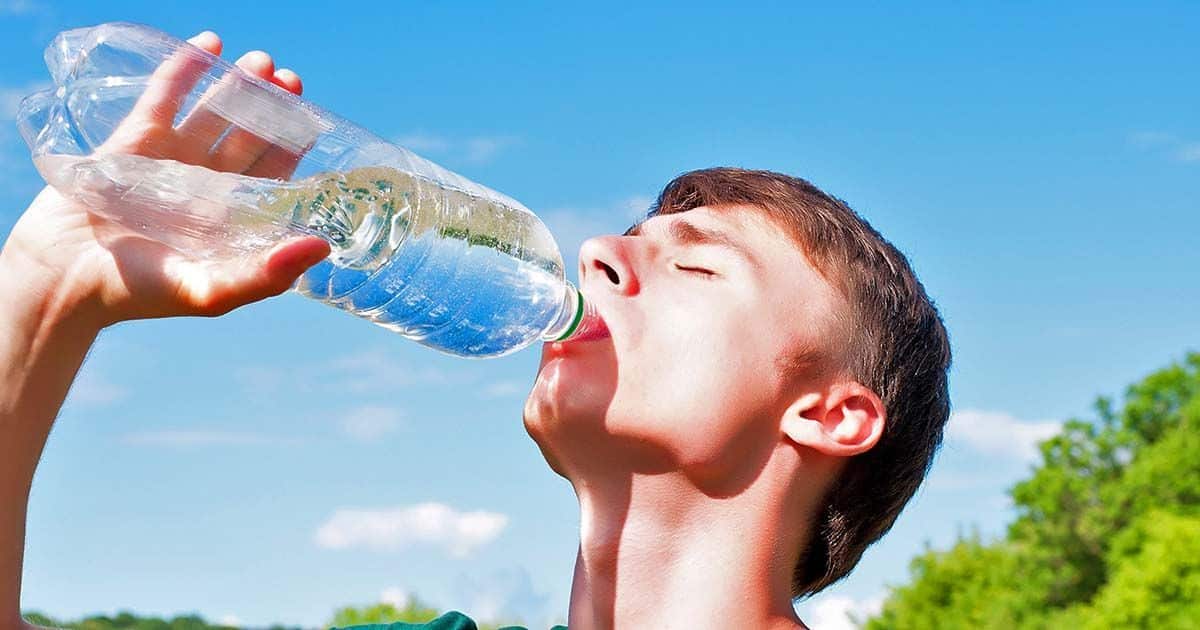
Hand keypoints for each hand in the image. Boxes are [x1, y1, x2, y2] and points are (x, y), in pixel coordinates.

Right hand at [1, 31, 329, 328]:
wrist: (66, 277)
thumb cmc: (142, 294)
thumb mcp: (212, 291)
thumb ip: (267, 274)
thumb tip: (323, 247)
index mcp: (231, 217)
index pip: (272, 174)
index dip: (292, 146)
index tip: (312, 119)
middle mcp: (206, 185)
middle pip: (249, 137)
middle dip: (271, 108)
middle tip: (289, 79)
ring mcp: (171, 159)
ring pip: (213, 113)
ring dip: (238, 86)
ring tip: (261, 61)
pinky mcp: (135, 139)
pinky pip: (165, 97)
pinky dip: (186, 68)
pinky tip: (209, 44)